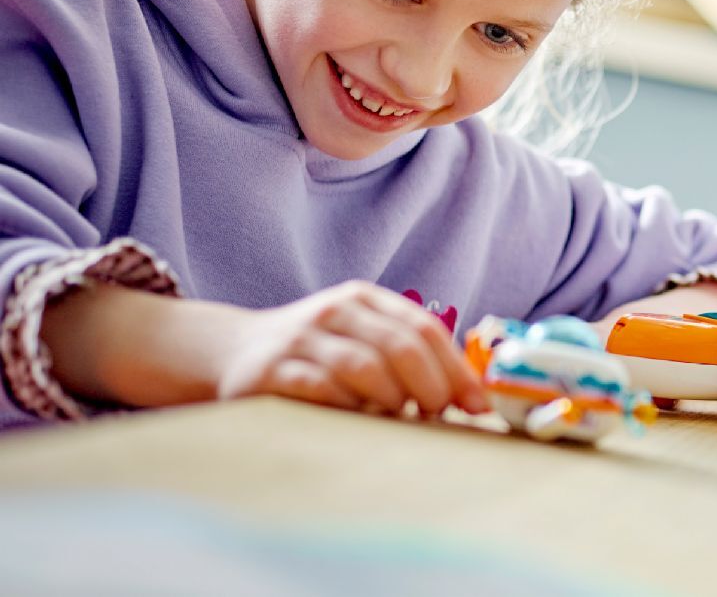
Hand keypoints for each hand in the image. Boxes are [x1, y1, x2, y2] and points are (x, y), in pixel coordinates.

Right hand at [214, 281, 489, 417]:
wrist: (232, 350)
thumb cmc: (315, 353)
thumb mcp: (359, 337)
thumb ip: (406, 355)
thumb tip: (468, 396)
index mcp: (364, 300)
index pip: (424, 329)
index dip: (457, 370)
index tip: (479, 405)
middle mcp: (334, 311)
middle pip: (400, 347)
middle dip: (431, 387)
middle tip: (439, 415)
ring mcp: (301, 339)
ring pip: (364, 367)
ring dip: (392, 400)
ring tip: (399, 418)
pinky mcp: (270, 372)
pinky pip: (321, 390)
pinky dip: (348, 408)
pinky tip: (357, 421)